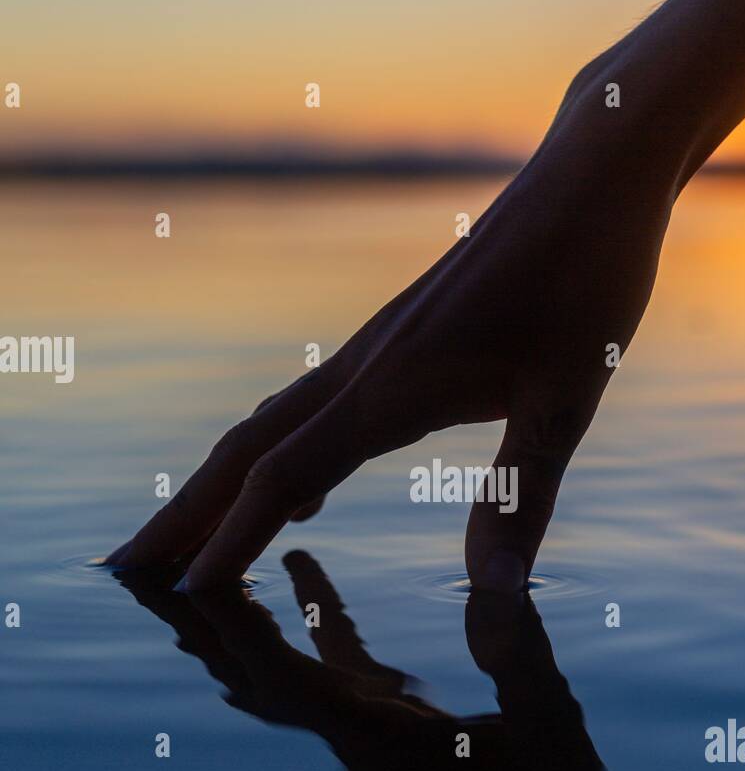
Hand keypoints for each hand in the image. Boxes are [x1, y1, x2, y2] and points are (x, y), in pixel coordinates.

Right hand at [106, 53, 675, 590]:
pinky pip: (308, 411)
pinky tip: (298, 494)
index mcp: (393, 386)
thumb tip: (494, 594)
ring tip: (184, 538)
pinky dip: (275, 459)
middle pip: (246, 449)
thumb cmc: (589, 280)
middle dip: (186, 515)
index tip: (186, 596)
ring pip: (269, 426)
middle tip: (130, 571)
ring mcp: (374, 349)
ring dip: (217, 486)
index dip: (231, 538)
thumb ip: (519, 497)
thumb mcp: (566, 399)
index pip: (284, 476)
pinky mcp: (396, 341)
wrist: (590, 174)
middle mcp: (365, 366)